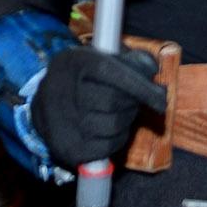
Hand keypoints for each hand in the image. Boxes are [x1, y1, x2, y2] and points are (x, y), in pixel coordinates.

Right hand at [31, 43, 163, 169]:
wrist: (46, 104)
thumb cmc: (84, 77)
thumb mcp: (102, 57)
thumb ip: (132, 60)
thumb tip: (152, 71)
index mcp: (75, 63)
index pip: (109, 73)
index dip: (139, 86)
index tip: (161, 100)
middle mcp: (65, 92)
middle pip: (114, 101)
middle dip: (132, 102)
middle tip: (132, 100)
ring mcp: (65, 123)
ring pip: (114, 125)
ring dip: (126, 120)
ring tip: (118, 112)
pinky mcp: (70, 149)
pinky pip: (109, 147)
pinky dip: (118, 138)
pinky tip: (109, 128)